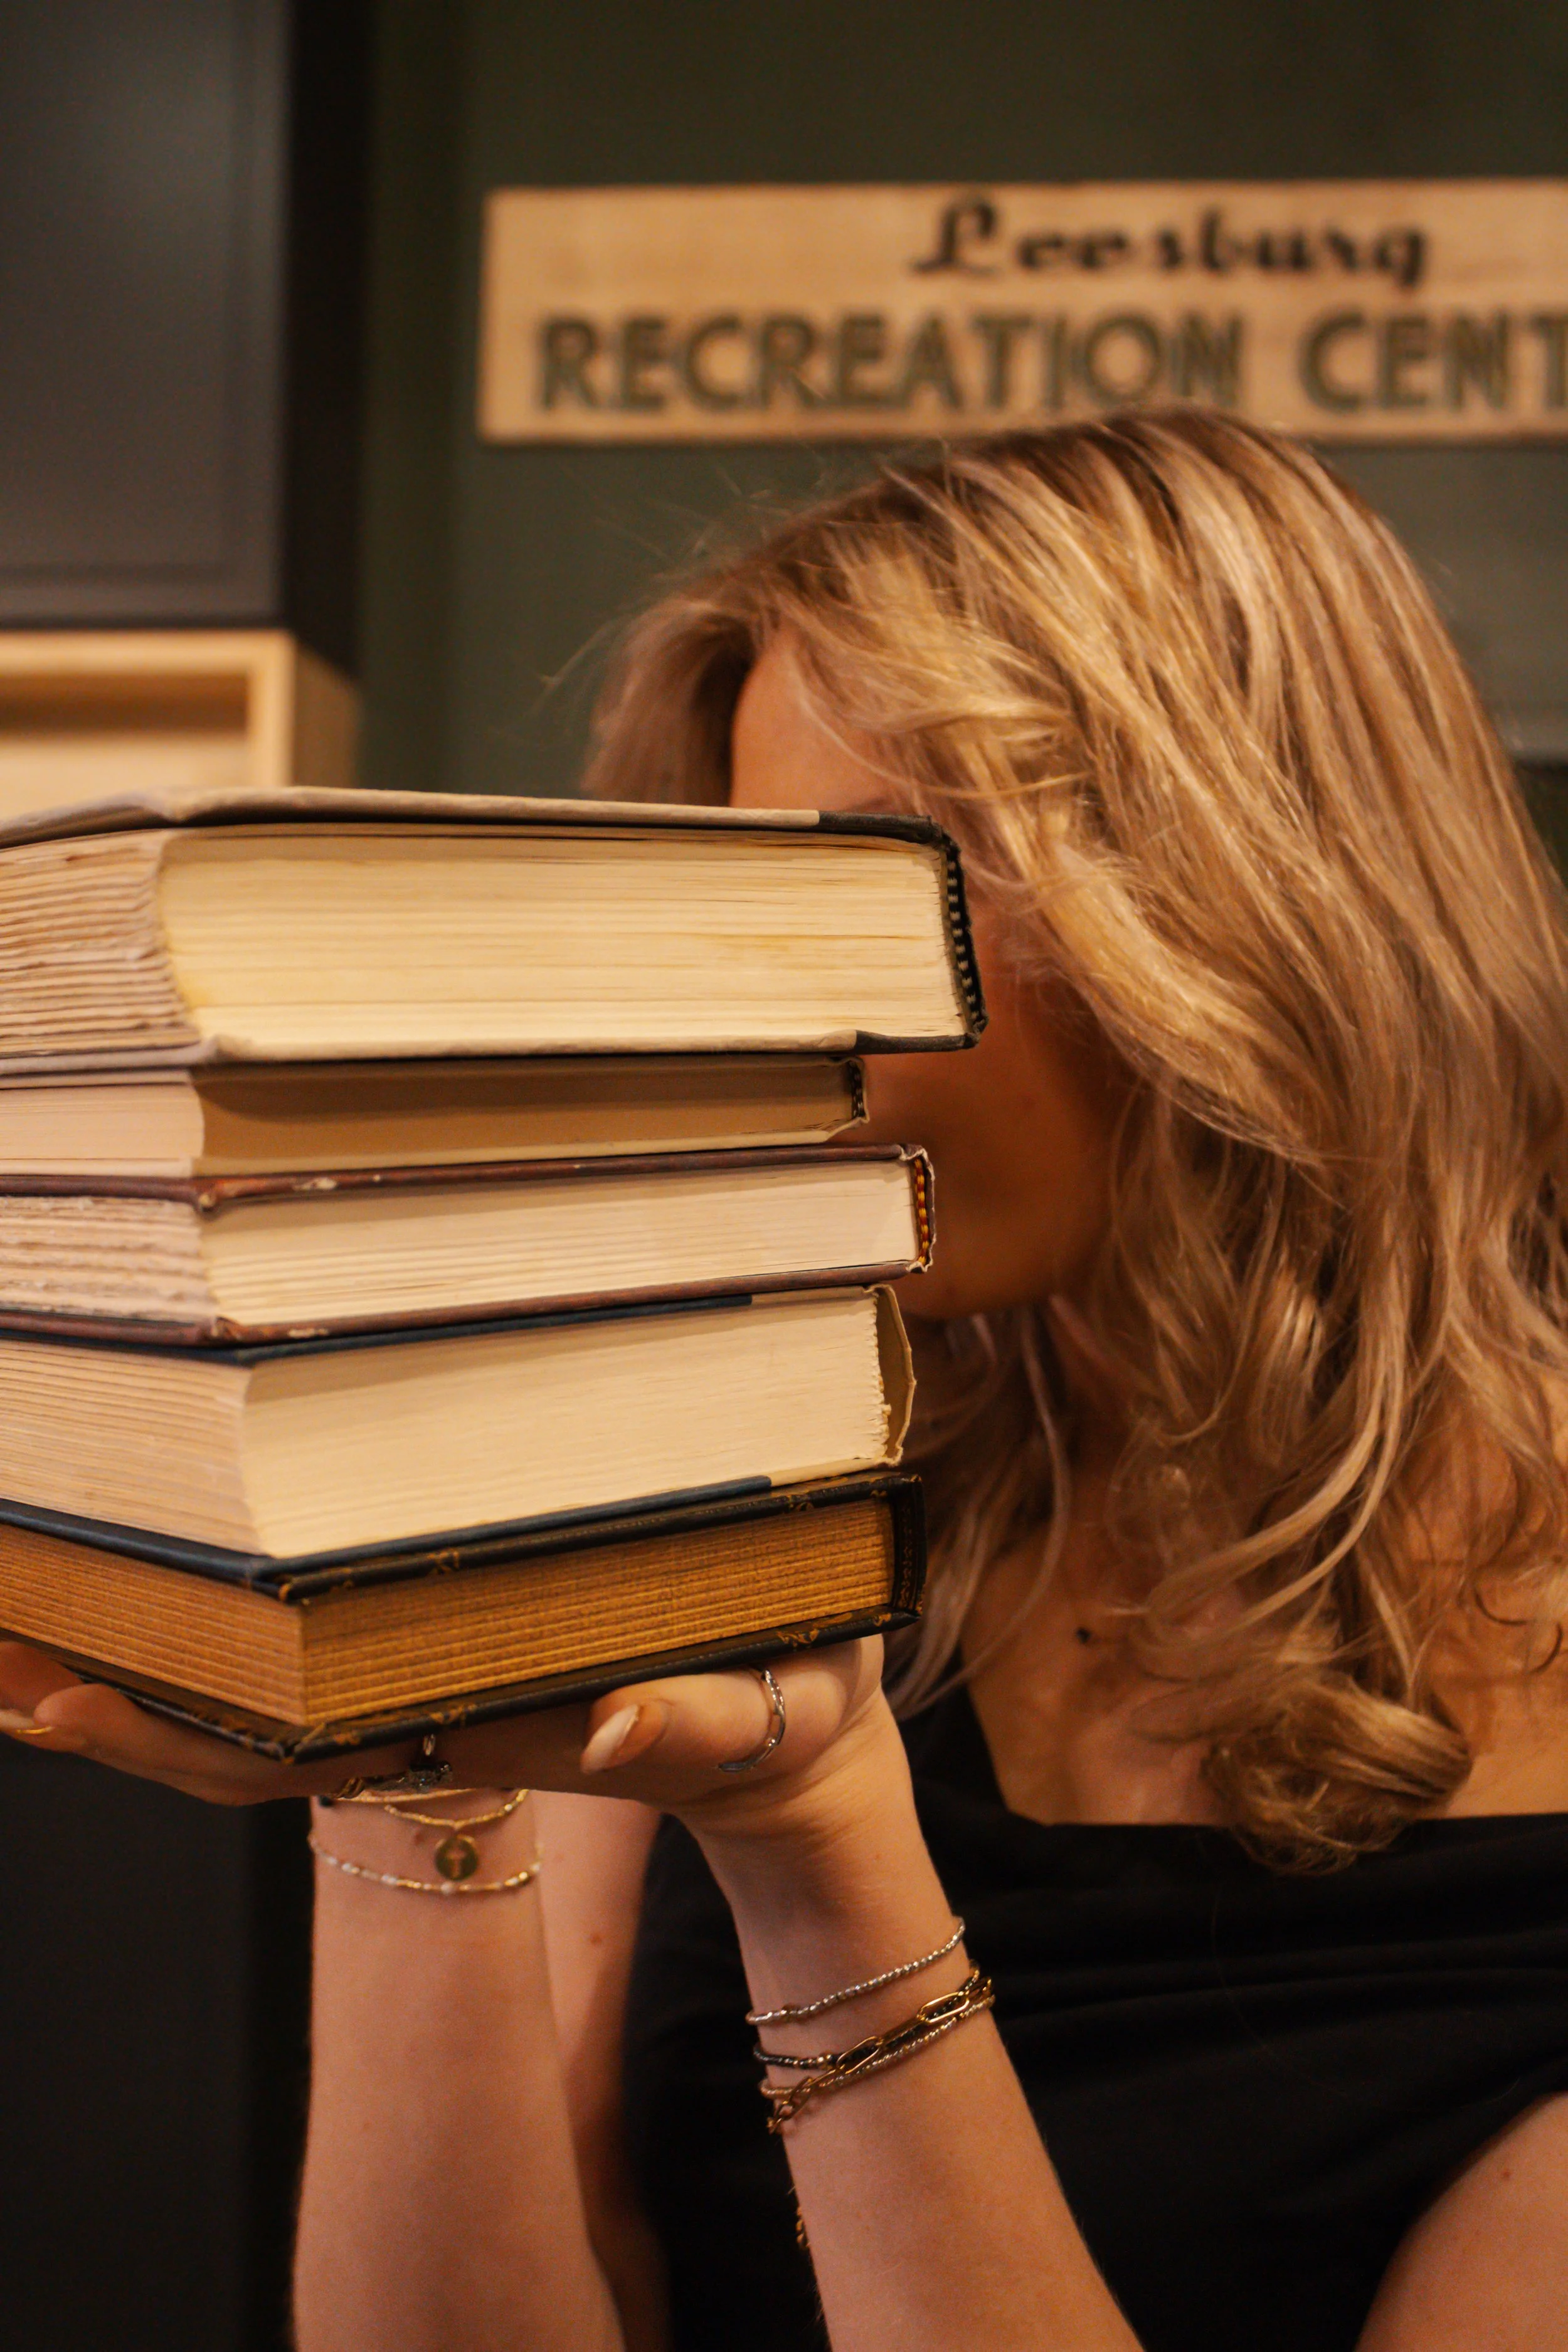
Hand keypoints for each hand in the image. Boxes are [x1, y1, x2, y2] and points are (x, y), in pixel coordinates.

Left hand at [0, 1632, 896, 1841]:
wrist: (785, 1734)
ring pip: (233, 1696)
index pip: (281, 1757)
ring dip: (118, 1653)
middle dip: (89, 1689)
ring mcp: (414, 1686)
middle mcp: (414, 1716)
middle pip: (214, 1735)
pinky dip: (197, 1629)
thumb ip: (692, 1725)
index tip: (54, 1693)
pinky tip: (140, 1578)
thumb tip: (618, 1722)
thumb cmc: (778, 1712)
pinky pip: (289, 1654)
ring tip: (8, 1597)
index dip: (162, 1736)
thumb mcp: (757, 1717)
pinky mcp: (435, 1650)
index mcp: (470, 1731)